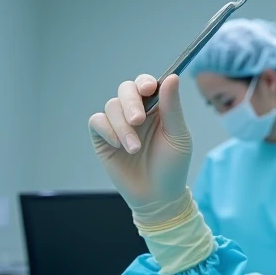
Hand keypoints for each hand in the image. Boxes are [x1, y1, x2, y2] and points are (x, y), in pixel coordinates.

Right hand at [88, 75, 191, 214]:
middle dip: (130, 102)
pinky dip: (107, 130)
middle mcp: (136, 111)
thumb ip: (172, 107)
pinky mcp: (103, 138)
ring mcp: (119, 124)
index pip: (146, 84)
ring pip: (112, 106)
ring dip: (122, 126)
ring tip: (134, 148)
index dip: (144, 82)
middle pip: (126, 89)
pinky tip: (118, 146)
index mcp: (157, 107)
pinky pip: (97, 122)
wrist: (158, 196)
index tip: (148, 89)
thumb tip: (173, 77)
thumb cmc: (172, 166)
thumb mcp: (178, 136)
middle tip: (138, 120)